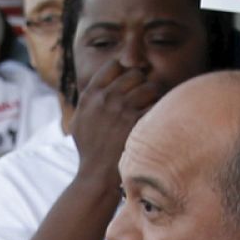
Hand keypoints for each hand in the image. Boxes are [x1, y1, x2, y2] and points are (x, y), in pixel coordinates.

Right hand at [68, 58, 163, 181]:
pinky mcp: (137, 121)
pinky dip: (160, 110)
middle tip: (144, 96)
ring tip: (153, 107)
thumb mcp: (78, 122)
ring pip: (150, 86)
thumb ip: (87, 102)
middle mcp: (105, 98)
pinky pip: (157, 104)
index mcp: (90, 95)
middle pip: (134, 74)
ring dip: (154, 96)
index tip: (130, 81)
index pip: (113, 66)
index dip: (125, 71)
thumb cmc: (89, 149)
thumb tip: (98, 87)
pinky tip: (157, 119)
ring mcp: (121, 109)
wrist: (97, 174)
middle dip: (142, 83)